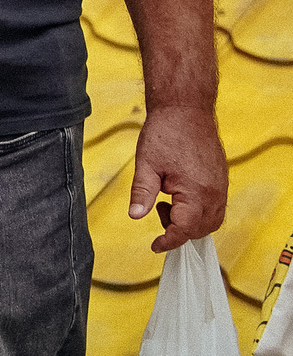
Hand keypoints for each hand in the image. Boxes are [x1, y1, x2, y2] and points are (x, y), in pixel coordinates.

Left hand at [128, 103, 227, 253]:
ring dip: (190, 223)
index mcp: (196, 191)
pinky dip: (198, 212)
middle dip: (179, 230)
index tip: (155, 245)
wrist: (186, 110)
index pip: (186, 229)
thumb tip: (135, 216)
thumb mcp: (146, 165)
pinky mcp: (221, 180)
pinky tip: (178, 197)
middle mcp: (214, 192)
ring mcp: (220, 187)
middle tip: (158, 211)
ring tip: (166, 203)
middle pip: (202, 229)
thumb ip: (142, 193)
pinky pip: (215, 207)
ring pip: (212, 220)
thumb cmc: (165, 134)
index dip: (169, 240)